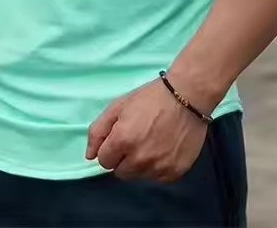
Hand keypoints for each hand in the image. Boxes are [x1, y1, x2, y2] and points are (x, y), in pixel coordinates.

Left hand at [85, 78, 209, 182]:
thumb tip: (89, 156)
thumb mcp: (118, 106)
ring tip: (150, 143)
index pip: (104, 161)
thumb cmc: (150, 98)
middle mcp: (139, 159)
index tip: (120, 137)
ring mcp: (158, 168)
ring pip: (138, 176)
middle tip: (136, 139)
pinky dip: (157, 167)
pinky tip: (163, 149)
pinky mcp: (174, 173)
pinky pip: (157, 178)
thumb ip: (98, 131)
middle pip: (120, 172)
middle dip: (123, 158)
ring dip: (140, 164)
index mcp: (122, 140)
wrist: (187, 97)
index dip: (110, 149)